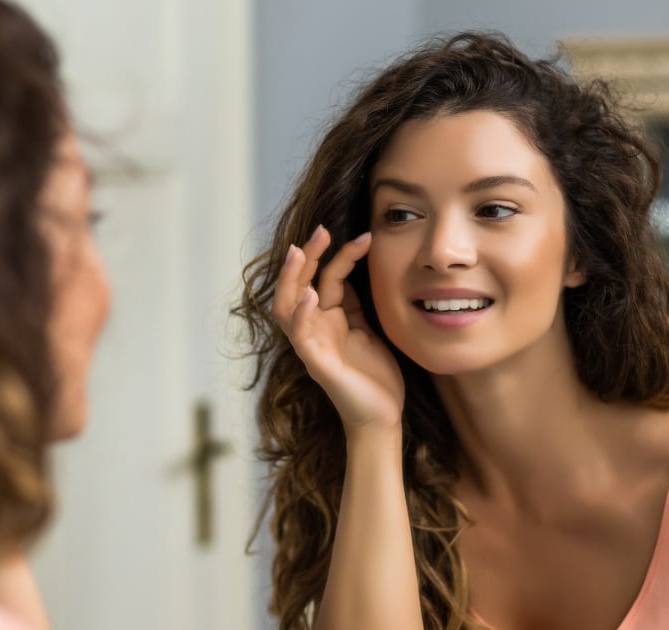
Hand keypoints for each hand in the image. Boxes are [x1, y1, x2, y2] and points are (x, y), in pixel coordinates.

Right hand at [272, 226, 404, 434]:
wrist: (381, 417)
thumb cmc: (374, 376)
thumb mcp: (367, 330)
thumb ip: (355, 305)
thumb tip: (353, 273)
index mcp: (327, 320)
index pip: (325, 279)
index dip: (339, 255)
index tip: (363, 236)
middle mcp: (314, 329)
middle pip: (297, 285)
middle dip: (306, 256)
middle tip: (320, 230)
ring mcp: (311, 346)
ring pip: (286, 306)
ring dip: (291, 279)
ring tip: (299, 253)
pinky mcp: (316, 364)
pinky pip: (300, 336)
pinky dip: (301, 314)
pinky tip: (309, 295)